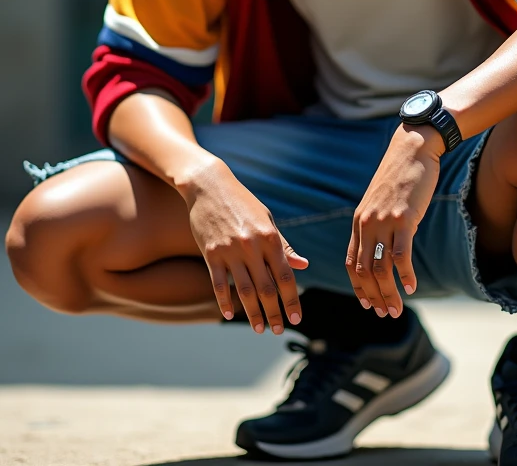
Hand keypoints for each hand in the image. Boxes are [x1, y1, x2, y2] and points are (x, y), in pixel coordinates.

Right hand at [181, 157, 308, 333]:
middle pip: (267, 288)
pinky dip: (225, 302)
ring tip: (260, 329)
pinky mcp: (211, 253)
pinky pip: (219, 284)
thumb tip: (304, 266)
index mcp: (270, 237)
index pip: (285, 276)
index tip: (296, 318)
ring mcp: (230, 251)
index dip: (292, 299)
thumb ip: (284, 246)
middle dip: (274, 313)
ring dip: (253, 313)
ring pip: (245, 291)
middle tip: (278, 330)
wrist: (210, 186)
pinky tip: (230, 315)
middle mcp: (252, 246)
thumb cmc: (243, 203)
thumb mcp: (267, 220)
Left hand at [345, 124, 441, 317]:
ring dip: (388, 293)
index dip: (358, 287)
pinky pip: (401, 255)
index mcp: (359, 221)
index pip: (351, 263)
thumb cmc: (400, 176)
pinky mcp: (403, 218)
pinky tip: (410, 287)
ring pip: (380, 268)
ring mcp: (384, 222)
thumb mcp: (381, 202)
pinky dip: (405, 275)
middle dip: (373, 297)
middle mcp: (367, 224)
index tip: (368, 304)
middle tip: (385, 314)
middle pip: (364, 271)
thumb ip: (379, 224)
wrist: (411, 150)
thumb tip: (387, 248)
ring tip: (396, 310)